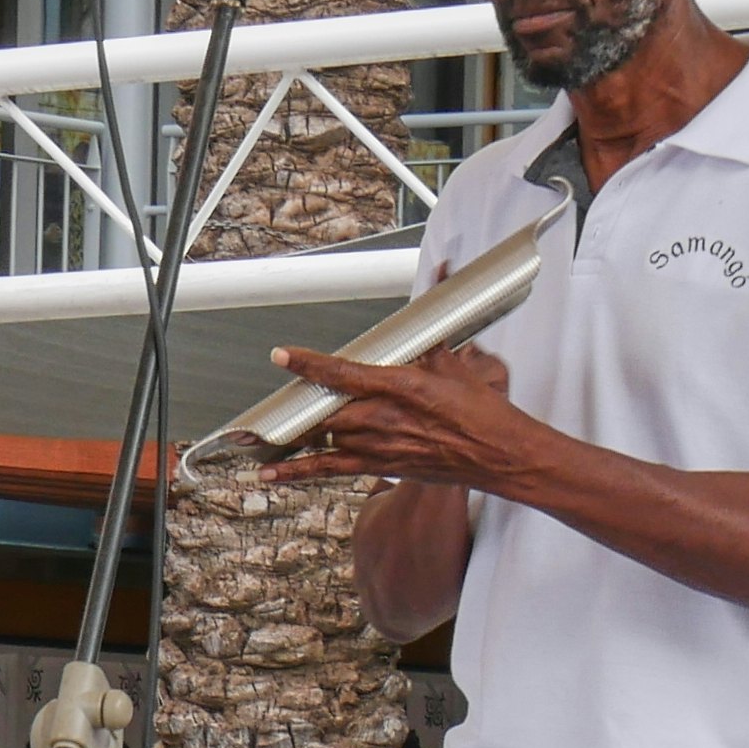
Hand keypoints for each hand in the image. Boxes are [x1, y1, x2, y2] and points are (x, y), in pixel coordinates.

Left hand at [257, 342, 534, 490]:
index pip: (344, 373)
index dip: (309, 364)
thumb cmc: (479, 412)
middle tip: (256, 410)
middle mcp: (383, 418)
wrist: (498, 455)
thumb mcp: (452, 362)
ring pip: (320, 440)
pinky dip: (297, 471)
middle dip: (289, 410)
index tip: (282, 355)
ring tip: (250, 439)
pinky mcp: (378, 466)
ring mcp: (378, 445)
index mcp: (400, 387)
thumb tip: (441, 275)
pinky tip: (270, 472)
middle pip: (323, 412)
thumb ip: (432, 324)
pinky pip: (330, 470)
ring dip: (286, 440)